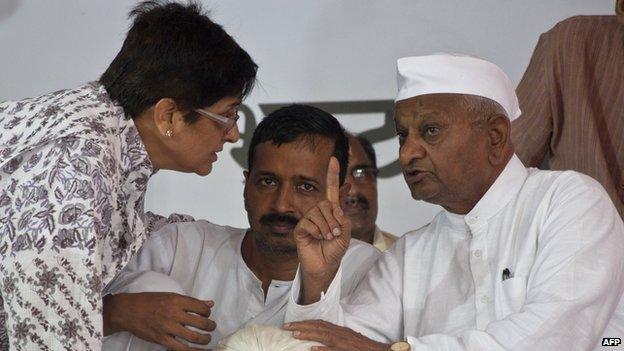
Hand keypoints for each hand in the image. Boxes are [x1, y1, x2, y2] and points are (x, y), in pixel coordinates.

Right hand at [103, 292, 215, 350]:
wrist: (128, 311)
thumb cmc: (149, 301)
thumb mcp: (171, 295)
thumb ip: (191, 301)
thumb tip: (210, 303)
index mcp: (177, 300)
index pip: (200, 307)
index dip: (207, 312)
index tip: (207, 314)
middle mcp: (174, 313)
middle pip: (200, 322)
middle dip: (210, 326)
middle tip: (211, 327)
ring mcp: (168, 328)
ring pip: (194, 337)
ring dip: (205, 339)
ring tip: (207, 339)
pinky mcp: (162, 339)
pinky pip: (181, 348)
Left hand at [283, 320, 389, 350]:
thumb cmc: (361, 347)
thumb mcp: (345, 340)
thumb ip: (332, 339)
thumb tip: (316, 344)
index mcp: (338, 330)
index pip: (318, 323)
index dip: (304, 323)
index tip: (291, 325)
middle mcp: (339, 333)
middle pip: (318, 327)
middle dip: (301, 326)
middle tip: (286, 327)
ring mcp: (343, 342)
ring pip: (323, 336)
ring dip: (309, 334)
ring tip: (295, 334)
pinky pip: (334, 350)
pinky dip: (323, 349)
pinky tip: (313, 349)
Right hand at [293, 157, 350, 302]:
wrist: (325, 266)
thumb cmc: (335, 250)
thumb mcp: (345, 233)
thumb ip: (342, 218)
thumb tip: (334, 207)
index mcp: (331, 211)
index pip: (331, 189)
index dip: (332, 174)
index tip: (334, 159)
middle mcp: (318, 212)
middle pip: (327, 203)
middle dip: (334, 219)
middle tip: (335, 233)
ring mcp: (308, 219)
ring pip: (318, 212)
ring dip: (327, 227)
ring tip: (327, 238)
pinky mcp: (300, 228)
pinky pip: (309, 222)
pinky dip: (317, 231)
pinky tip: (317, 238)